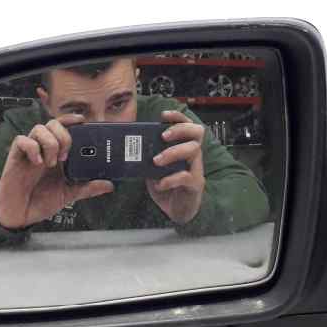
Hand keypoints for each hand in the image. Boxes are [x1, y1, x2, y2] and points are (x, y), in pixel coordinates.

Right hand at [0, 113, 112, 228]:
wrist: (21, 215)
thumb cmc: (41, 201)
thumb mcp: (70, 194)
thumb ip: (88, 187)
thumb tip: (109, 184)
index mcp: (57, 153)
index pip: (64, 127)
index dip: (72, 120)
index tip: (83, 121)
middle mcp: (43, 148)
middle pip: (53, 123)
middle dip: (63, 136)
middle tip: (66, 156)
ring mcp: (29, 152)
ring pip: (39, 128)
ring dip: (50, 143)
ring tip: (51, 163)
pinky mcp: (15, 157)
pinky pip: (21, 140)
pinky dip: (32, 148)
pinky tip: (37, 163)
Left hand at [146, 110, 205, 224]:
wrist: (177, 211)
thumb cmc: (167, 187)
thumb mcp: (155, 169)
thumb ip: (149, 158)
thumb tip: (130, 149)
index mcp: (184, 148)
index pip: (187, 125)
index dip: (177, 117)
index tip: (163, 115)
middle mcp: (193, 156)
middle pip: (197, 132)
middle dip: (179, 129)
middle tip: (163, 136)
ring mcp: (196, 169)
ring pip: (193, 150)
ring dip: (173, 152)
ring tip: (156, 160)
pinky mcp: (195, 184)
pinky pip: (186, 176)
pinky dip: (170, 179)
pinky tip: (159, 184)